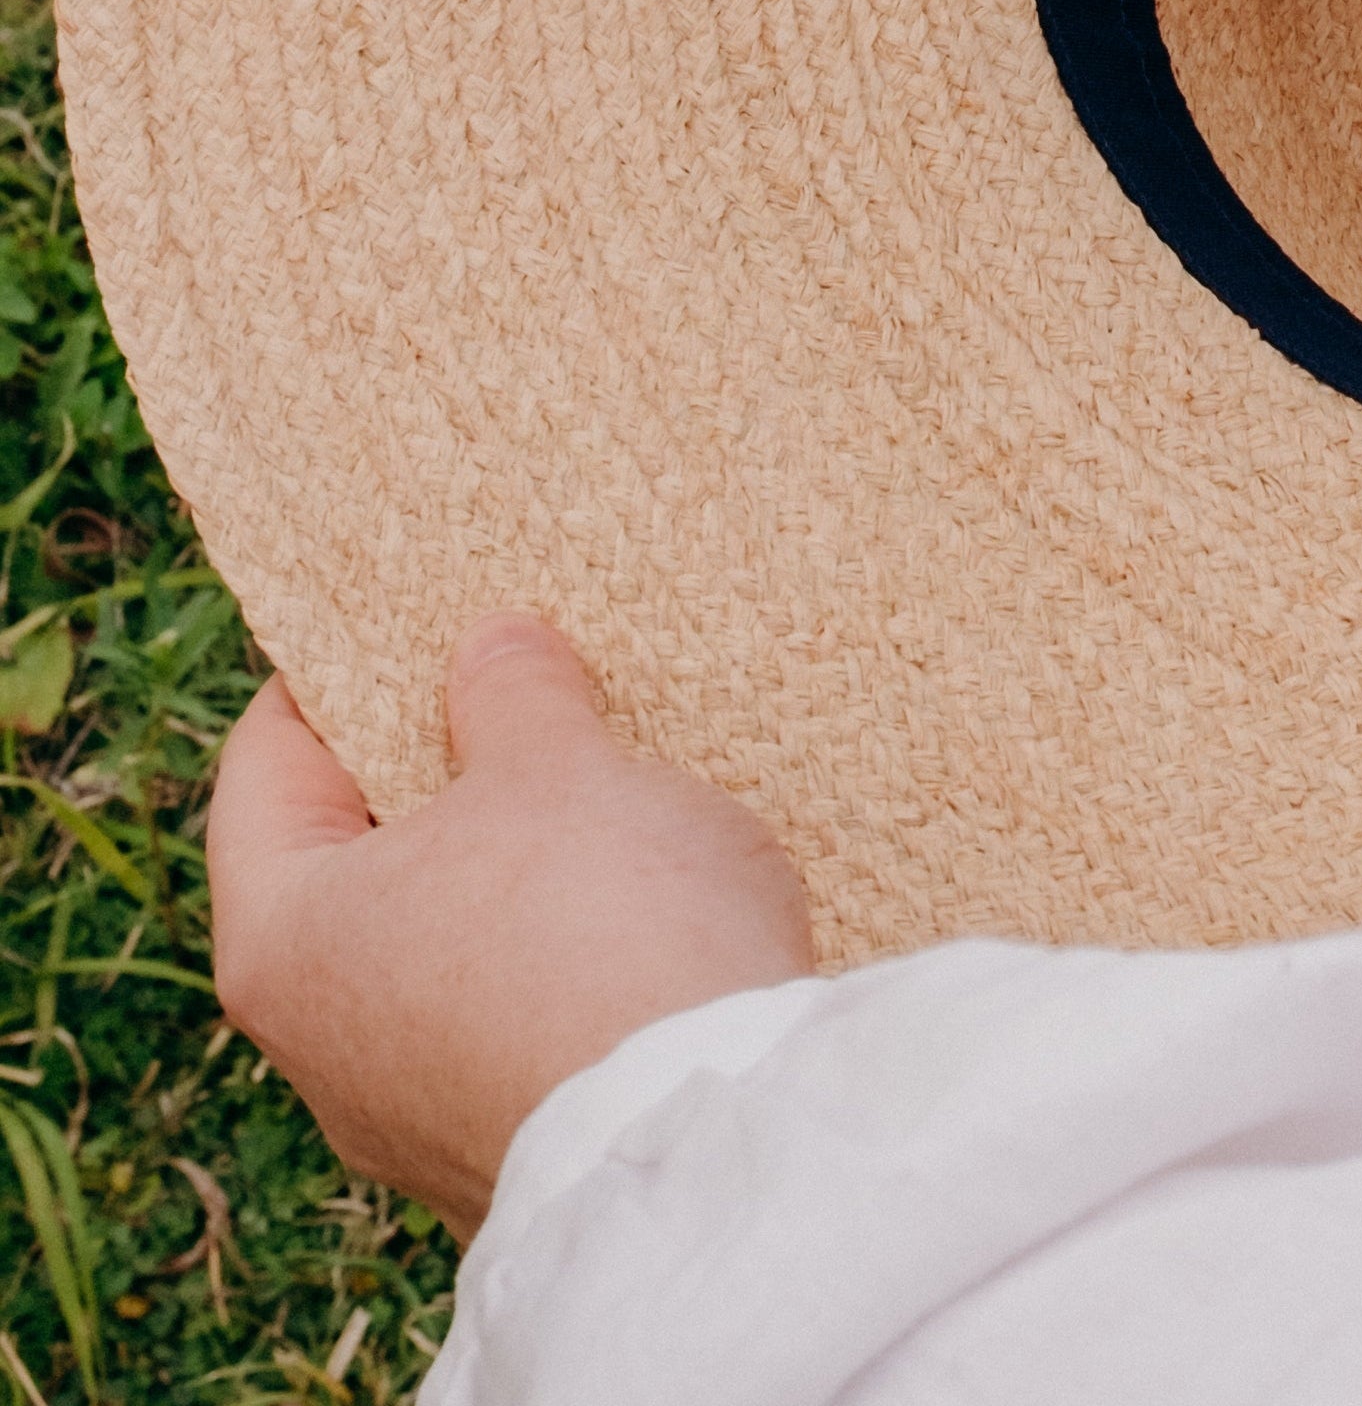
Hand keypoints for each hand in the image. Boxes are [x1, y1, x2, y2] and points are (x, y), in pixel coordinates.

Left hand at [209, 613, 814, 1238]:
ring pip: (443, 942)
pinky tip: (640, 895)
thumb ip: (512, 695)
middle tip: (521, 685)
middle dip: (441, 771)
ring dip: (511, 863)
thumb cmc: (601, 927)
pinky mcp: (509, 1140)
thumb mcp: (557, 766)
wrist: (702, 1135)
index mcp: (284, 939)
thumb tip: (488, 653)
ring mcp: (414, 1110)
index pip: (265, 772)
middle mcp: (322, 1043)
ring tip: (603, 784)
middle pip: (356, 863)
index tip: (400, 615)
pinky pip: (514, 1010)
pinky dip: (560, 944)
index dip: (330, 678)